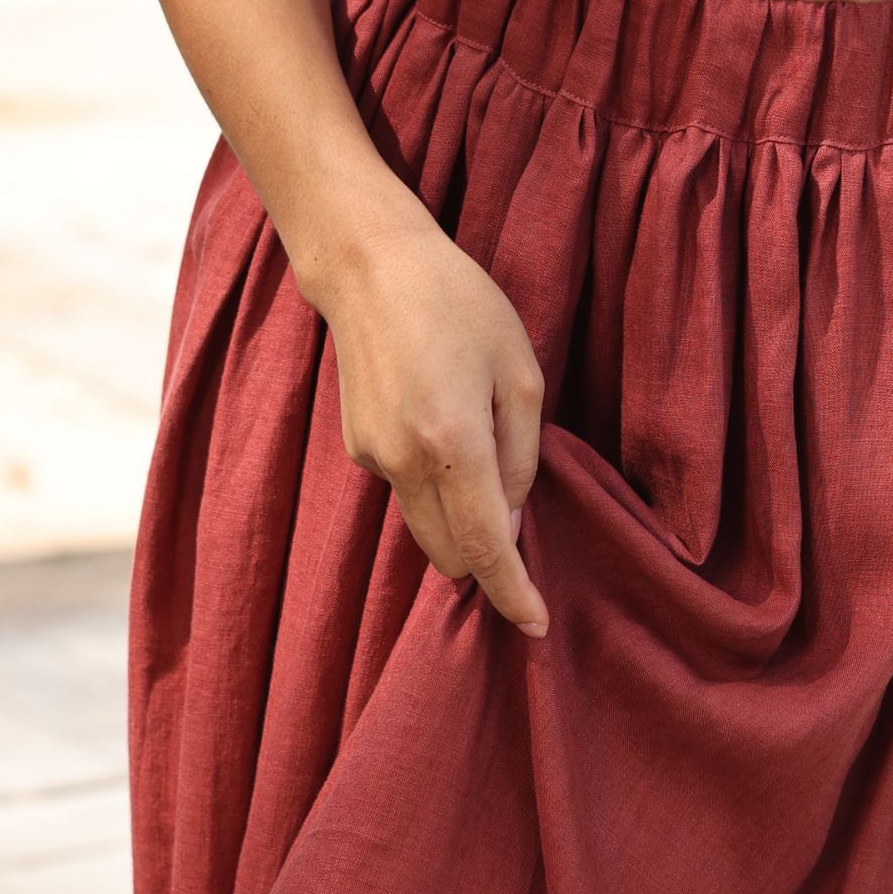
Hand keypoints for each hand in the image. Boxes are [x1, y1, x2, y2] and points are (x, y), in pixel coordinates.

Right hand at [314, 205, 550, 637]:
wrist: (370, 267)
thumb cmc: (459, 304)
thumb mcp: (520, 372)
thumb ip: (522, 455)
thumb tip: (513, 520)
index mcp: (454, 443)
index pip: (485, 547)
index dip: (513, 592)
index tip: (536, 625)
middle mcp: (404, 463)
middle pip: (450, 554)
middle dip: (487, 558)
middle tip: (521, 526)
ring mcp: (372, 459)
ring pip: (424, 527)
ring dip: (458, 523)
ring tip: (484, 460)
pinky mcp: (356, 448)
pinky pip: (406, 491)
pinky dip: (432, 486)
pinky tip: (443, 426)